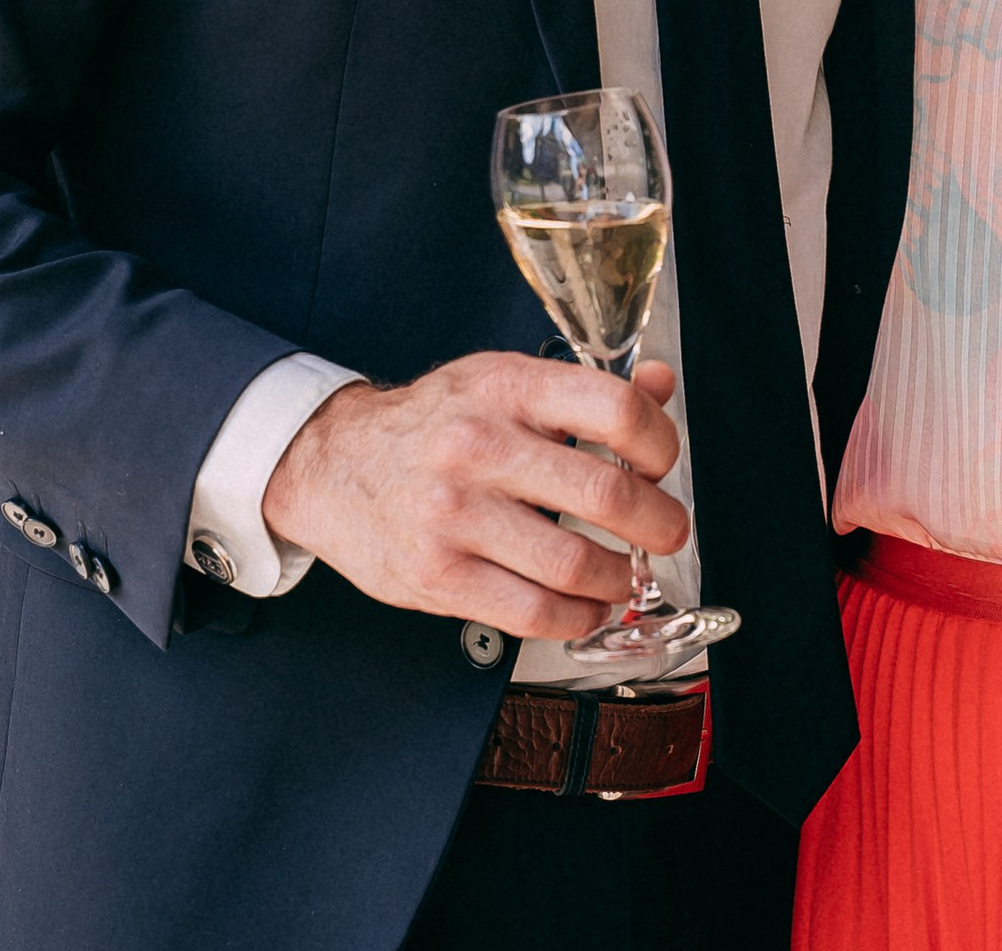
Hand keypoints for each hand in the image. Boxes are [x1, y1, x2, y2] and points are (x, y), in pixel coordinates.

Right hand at [263, 353, 689, 640]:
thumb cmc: (433, 423)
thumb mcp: (504, 383)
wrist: (334, 464)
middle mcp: (480, 447)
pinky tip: (587, 605)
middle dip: (658, 522)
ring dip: (620, 577)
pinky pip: (532, 613)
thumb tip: (662, 388)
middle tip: (668, 531)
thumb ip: (586, 390)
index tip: (663, 464)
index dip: (660, 443)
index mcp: (507, 389)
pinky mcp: (437, 576)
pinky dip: (577, 617)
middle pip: (604, 494)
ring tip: (626, 574)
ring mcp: (455, 516)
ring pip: (574, 564)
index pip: (613, 410)